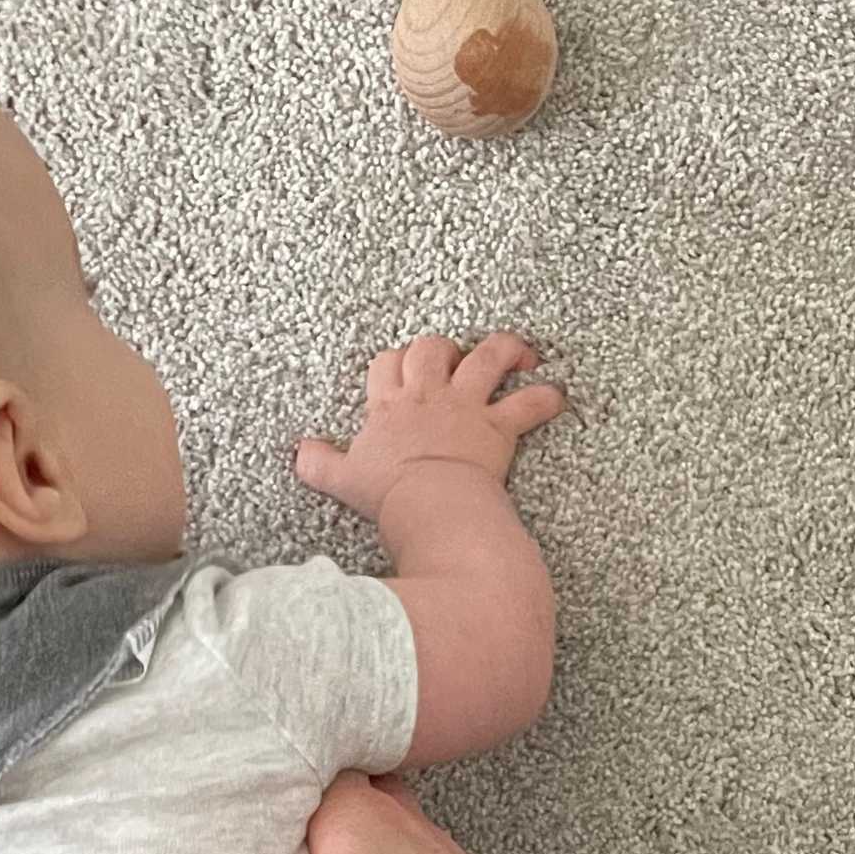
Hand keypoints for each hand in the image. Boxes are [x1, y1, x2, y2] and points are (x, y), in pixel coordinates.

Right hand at [295, 333, 565, 522]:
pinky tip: (556, 397)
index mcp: (390, 407)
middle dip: (444, 348)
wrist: (426, 506)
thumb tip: (298, 453)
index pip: (387, 364)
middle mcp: (428, 397)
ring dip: (506, 351)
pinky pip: (528, 404)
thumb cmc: (387, 497)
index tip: (403, 373)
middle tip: (456, 361)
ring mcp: (465, 408)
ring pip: (487, 357)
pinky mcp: (498, 428)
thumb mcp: (343, 480)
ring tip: (518, 356)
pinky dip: (545, 399)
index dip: (395, 364)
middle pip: (432, 348)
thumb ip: (320, 463)